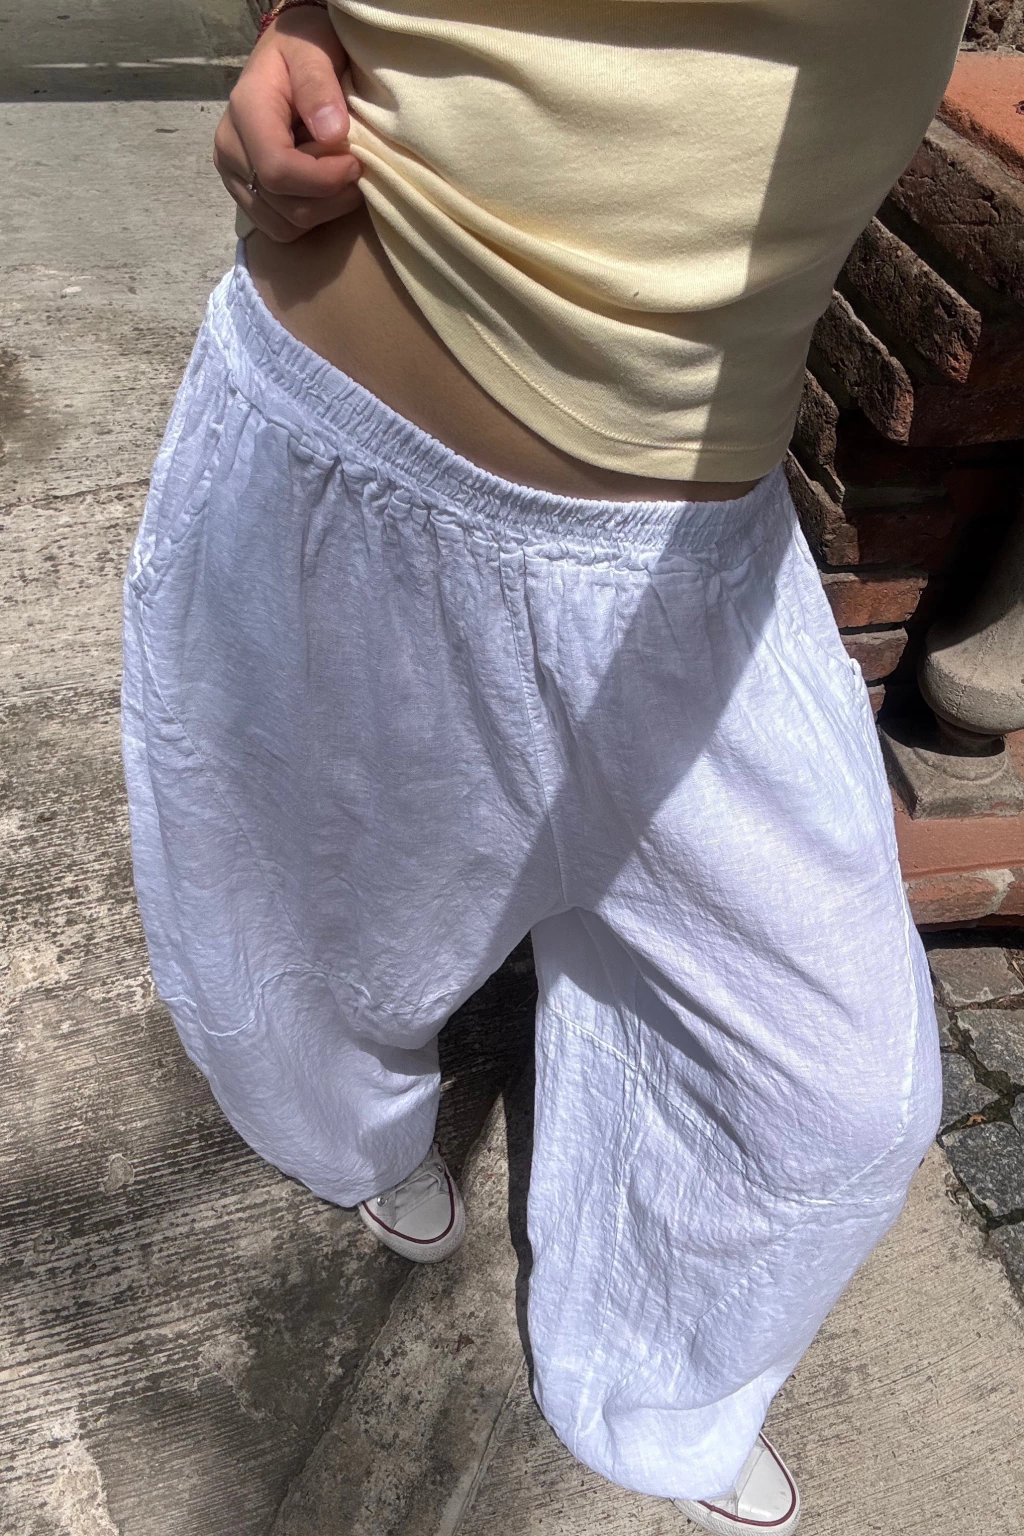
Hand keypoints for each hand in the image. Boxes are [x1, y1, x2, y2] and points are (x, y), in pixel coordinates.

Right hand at [214, 5, 362, 242]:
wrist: (286, 55)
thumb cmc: (304, 48)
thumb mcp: (314, 50)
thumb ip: (319, 86)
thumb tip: (332, 134)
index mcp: (246, 111)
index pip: (278, 170)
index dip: (323, 179)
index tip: (355, 163)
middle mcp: (230, 149)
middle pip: (285, 205)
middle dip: (330, 197)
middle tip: (355, 169)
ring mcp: (233, 175)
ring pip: (284, 225)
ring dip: (323, 212)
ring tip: (339, 177)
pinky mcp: (244, 193)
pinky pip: (279, 229)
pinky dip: (308, 219)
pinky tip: (321, 191)